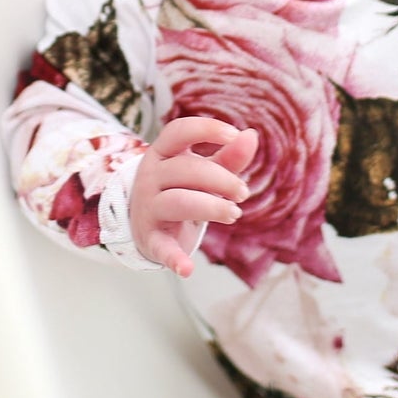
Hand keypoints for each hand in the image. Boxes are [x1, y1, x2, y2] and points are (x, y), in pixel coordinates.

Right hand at [129, 116, 258, 276]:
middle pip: (186, 169)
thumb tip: (251, 135)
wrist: (146, 226)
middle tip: (244, 193)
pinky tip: (188, 269)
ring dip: (211, 207)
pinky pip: (161, 247)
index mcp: (163, 153)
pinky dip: (174, 259)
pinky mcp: (151, 239)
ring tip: (234, 213)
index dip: (206, 128)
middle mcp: (150, 177)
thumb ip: (229, 156)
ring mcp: (148, 208)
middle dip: (222, 179)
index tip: (234, 134)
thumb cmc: (181, 189)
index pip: (178, 131)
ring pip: (178, 201)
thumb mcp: (204, 171)